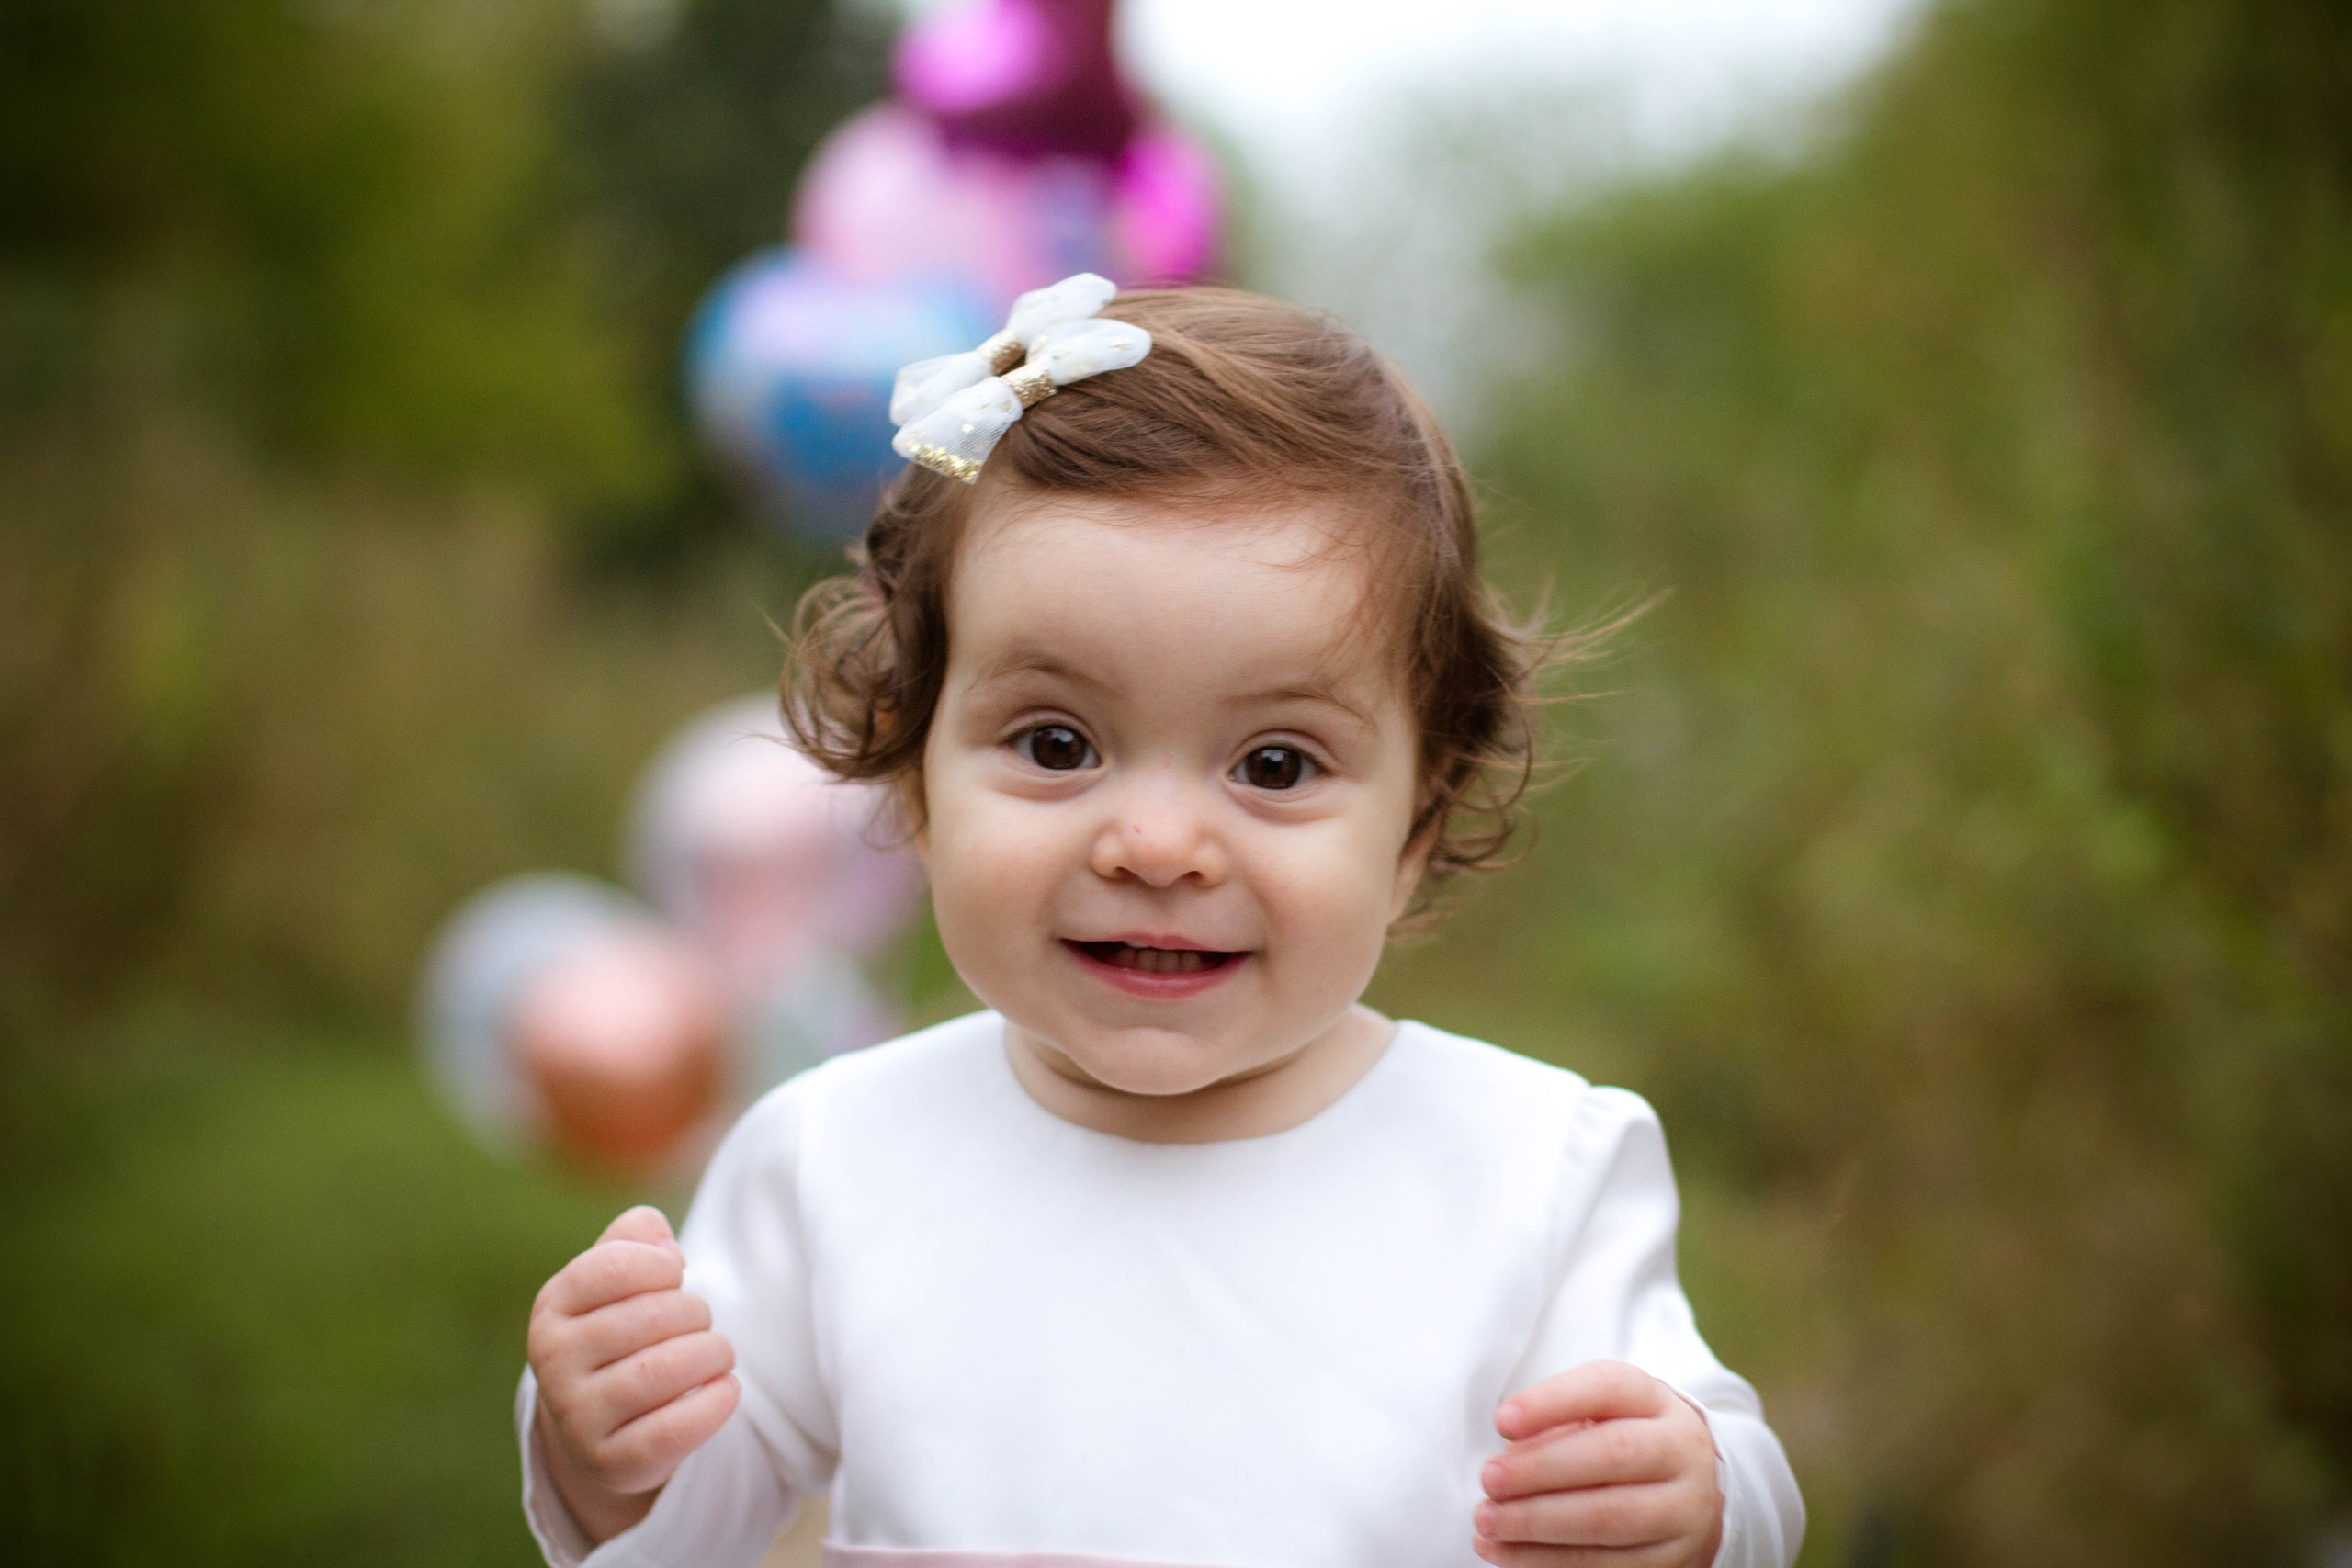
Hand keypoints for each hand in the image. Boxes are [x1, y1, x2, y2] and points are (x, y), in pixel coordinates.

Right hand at [527, 1206, 739, 1542]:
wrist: (599, 1423)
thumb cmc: (621, 1328)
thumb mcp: (618, 1274)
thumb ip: (636, 1236)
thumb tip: (665, 1248)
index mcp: (552, 1308)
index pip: (612, 1266)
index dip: (661, 1265)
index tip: (675, 1274)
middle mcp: (553, 1363)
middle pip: (651, 1317)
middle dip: (696, 1312)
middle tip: (700, 1323)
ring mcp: (577, 1417)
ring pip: (664, 1371)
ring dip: (712, 1354)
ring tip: (718, 1353)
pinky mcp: (611, 1462)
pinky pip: (674, 1430)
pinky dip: (715, 1403)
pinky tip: (726, 1388)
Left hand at [1473, 1360, 1723, 1567]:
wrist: (1687, 1493)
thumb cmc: (1621, 1442)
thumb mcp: (1597, 1416)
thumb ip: (1556, 1426)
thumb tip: (1508, 1456)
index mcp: (1653, 1400)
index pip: (1605, 1388)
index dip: (1551, 1403)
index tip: (1502, 1421)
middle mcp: (1680, 1450)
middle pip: (1611, 1454)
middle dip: (1540, 1469)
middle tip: (1489, 1479)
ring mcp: (1684, 1508)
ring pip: (1609, 1518)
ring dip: (1538, 1522)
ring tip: (1489, 1521)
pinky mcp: (1675, 1558)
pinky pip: (1607, 1564)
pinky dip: (1547, 1560)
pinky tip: (1506, 1553)